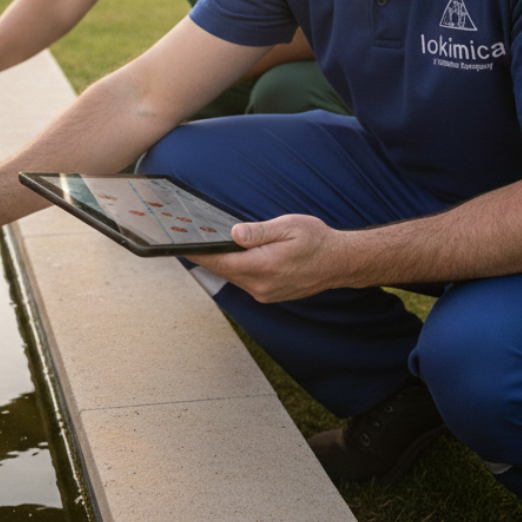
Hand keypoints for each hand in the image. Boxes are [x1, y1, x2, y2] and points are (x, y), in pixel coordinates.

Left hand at [194, 214, 344, 301]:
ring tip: (207, 246)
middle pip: (223, 271)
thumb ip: (258, 232)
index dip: (199, 254)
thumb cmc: (316, 240)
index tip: (182, 246)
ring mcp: (265, 293)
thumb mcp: (288, 227)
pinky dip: (235, 270)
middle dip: (206, 257)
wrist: (339, 262)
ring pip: (233, 278)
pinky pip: (244, 282)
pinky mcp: (269, 294)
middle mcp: (261, 285)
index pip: (221, 262)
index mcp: (264, 266)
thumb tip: (234, 233)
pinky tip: (232, 257)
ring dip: (221, 264)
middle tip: (188, 240)